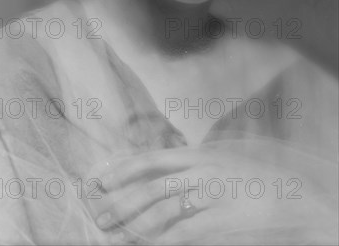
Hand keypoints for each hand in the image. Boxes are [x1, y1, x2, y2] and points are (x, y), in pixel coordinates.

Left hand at [90, 144, 305, 244]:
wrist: (292, 193)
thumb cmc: (253, 177)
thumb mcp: (219, 160)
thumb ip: (191, 165)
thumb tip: (160, 175)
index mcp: (197, 154)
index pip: (150, 159)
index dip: (122, 170)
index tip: (101, 183)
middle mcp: (200, 170)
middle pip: (150, 186)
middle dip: (120, 203)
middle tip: (100, 218)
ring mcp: (210, 194)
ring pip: (161, 210)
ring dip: (133, 226)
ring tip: (114, 238)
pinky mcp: (220, 220)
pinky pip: (183, 233)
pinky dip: (162, 242)